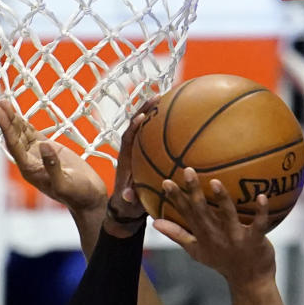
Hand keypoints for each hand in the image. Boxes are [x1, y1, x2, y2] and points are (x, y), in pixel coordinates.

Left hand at [0, 98, 107, 214]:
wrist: (88, 197)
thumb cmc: (77, 194)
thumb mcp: (64, 183)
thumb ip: (53, 166)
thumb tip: (43, 146)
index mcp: (29, 170)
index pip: (14, 145)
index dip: (6, 128)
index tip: (0, 111)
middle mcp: (29, 161)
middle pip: (14, 137)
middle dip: (6, 119)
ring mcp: (37, 154)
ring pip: (21, 133)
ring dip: (13, 118)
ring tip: (4, 101)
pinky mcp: (46, 148)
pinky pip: (31, 133)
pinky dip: (23, 122)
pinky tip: (16, 112)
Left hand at [103, 103, 155, 231]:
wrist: (126, 207)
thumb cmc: (128, 206)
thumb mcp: (129, 204)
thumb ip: (129, 199)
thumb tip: (128, 195)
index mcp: (125, 160)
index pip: (128, 138)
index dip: (134, 127)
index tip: (142, 117)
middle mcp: (130, 151)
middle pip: (136, 125)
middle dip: (145, 110)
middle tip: (157, 97)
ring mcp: (137, 151)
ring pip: (145, 127)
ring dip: (154, 112)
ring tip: (167, 97)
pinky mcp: (145, 153)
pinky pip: (154, 136)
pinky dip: (163, 125)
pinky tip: (178, 117)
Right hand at [152, 170, 275, 289]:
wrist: (249, 282)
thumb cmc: (223, 262)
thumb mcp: (196, 251)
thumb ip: (177, 235)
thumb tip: (155, 223)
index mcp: (202, 236)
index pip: (186, 214)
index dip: (175, 198)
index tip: (165, 181)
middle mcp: (216, 236)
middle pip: (202, 212)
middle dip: (194, 192)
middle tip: (188, 170)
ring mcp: (235, 238)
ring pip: (227, 216)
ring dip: (222, 199)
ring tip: (215, 182)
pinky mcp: (254, 241)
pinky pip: (258, 224)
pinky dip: (261, 212)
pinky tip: (262, 196)